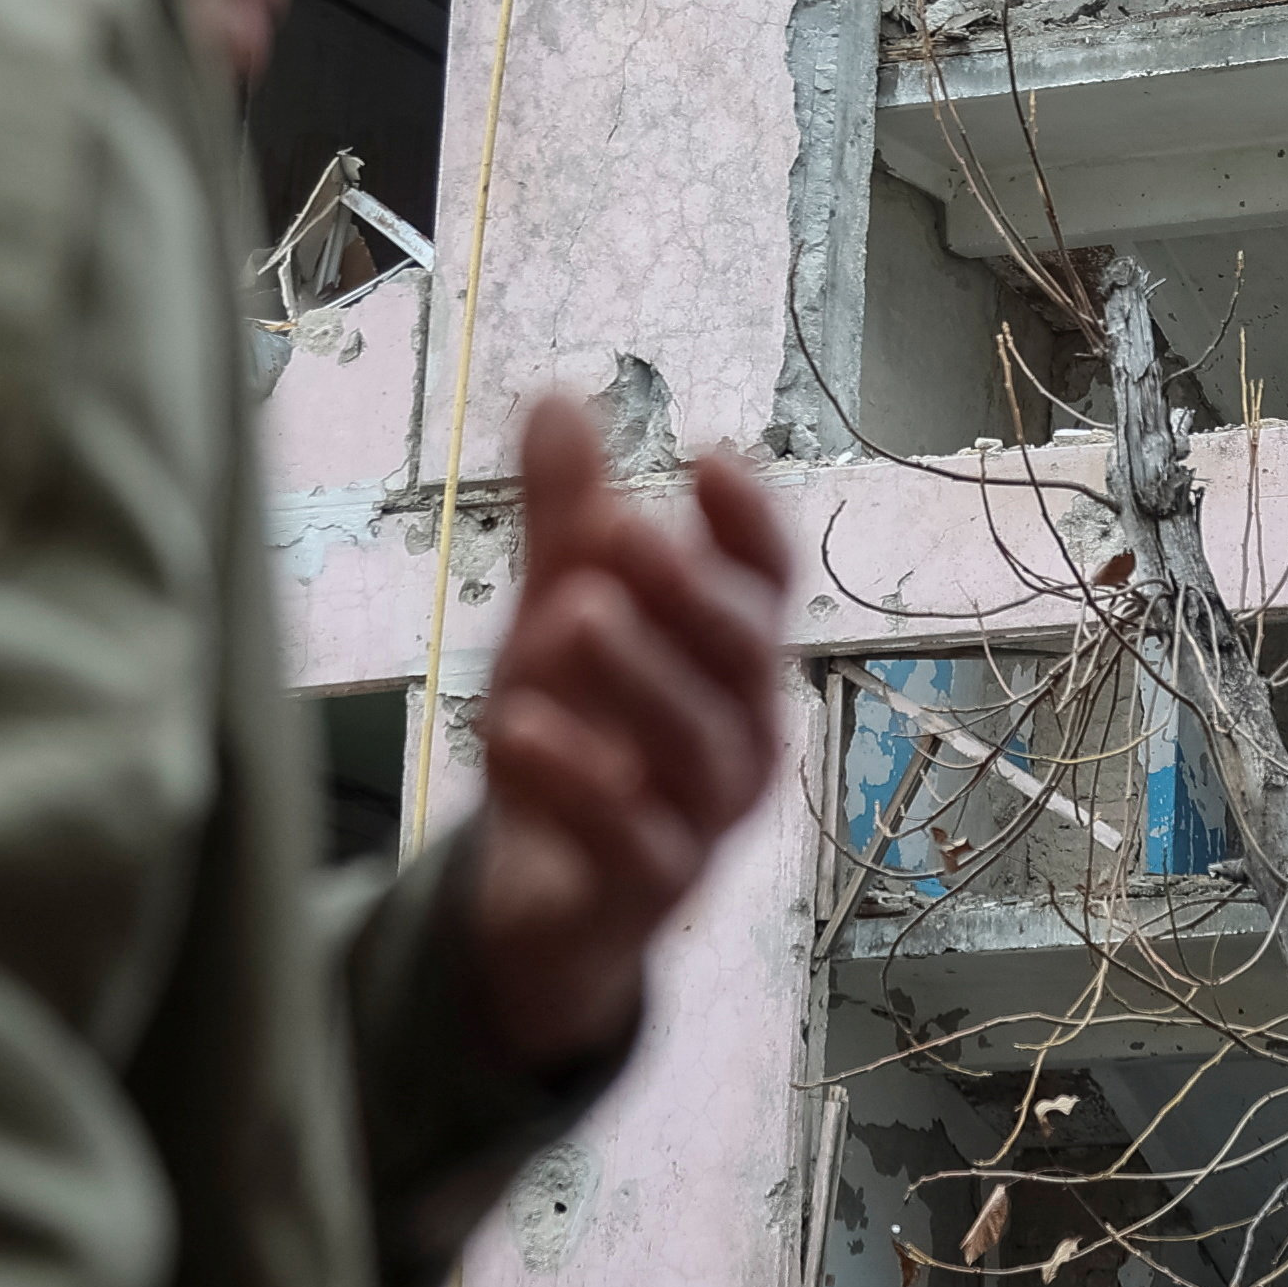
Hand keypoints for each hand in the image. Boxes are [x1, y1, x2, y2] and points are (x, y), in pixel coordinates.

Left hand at [458, 392, 792, 1068]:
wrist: (539, 892)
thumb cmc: (577, 730)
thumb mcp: (559, 612)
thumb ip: (565, 516)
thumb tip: (558, 395)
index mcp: (732, 651)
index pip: (768, 579)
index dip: (748, 522)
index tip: (707, 459)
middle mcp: (742, 726)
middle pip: (743, 653)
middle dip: (689, 592)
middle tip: (621, 530)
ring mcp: (706, 813)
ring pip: (699, 744)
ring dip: (640, 676)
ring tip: (572, 616)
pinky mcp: (653, 887)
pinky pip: (636, 840)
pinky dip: (583, 786)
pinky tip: (519, 730)